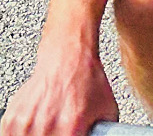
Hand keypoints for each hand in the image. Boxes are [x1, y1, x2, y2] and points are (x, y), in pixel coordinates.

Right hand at [2, 48, 117, 135]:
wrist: (68, 57)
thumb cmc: (88, 81)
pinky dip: (26, 131)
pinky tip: (38, 122)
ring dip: (40, 135)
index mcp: (71, 127)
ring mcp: (26, 124)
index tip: (73, 134)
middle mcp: (47, 127)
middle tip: (62, 129)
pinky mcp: (11, 120)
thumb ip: (103, 133)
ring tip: (50, 125)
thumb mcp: (107, 110)